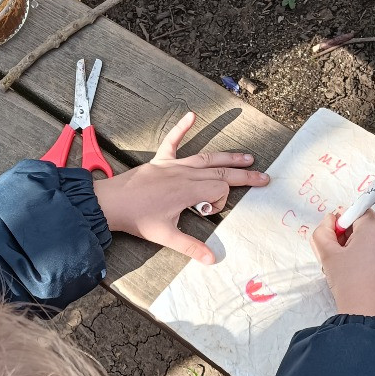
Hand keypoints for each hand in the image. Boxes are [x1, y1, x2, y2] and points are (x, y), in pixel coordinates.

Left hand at [93, 112, 268, 263]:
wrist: (110, 203)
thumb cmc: (137, 219)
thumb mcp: (165, 236)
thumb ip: (191, 246)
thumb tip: (212, 259)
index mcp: (188, 190)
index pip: (219, 191)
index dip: (220, 202)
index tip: (209, 213)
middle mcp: (185, 174)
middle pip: (221, 172)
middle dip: (244, 175)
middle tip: (264, 177)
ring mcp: (173, 165)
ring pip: (207, 158)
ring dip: (228, 157)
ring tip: (247, 157)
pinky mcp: (160, 161)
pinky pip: (173, 141)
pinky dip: (182, 128)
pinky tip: (192, 115)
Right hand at [310, 210, 374, 324]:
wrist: (370, 312)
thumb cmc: (350, 283)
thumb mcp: (327, 254)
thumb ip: (322, 230)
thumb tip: (331, 219)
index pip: (354, 213)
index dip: (341, 227)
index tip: (338, 244)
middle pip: (365, 222)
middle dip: (351, 235)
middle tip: (342, 257)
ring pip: (373, 234)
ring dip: (361, 244)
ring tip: (353, 266)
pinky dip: (371, 252)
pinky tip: (363, 270)